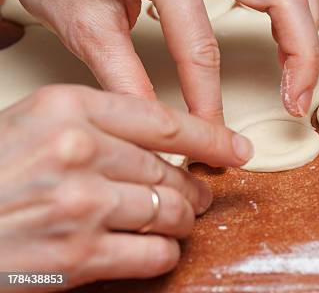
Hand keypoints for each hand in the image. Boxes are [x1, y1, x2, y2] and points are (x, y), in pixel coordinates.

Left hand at [0, 0, 318, 123]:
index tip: (214, 140)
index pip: (204, 48)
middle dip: (301, 56)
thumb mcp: (85, 29)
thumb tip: (164, 129)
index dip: (211, 103)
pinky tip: (284, 28)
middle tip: (297, 102)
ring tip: (299, 70)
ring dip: (305, 23)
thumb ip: (128, 82)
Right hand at [0, 85, 251, 288]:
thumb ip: (97, 124)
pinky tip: (152, 248)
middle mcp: (78, 149)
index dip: (211, 138)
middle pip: (170, 171)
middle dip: (191, 189)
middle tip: (196, 195)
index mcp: (69, 108)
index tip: (237, 149)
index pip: (164, 122)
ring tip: (175, 220)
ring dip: (180, 221)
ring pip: (169, 211)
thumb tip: (163, 146)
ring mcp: (80, 203)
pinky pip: (153, 253)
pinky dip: (163, 253)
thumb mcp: (35, 123)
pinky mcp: (77, 254)